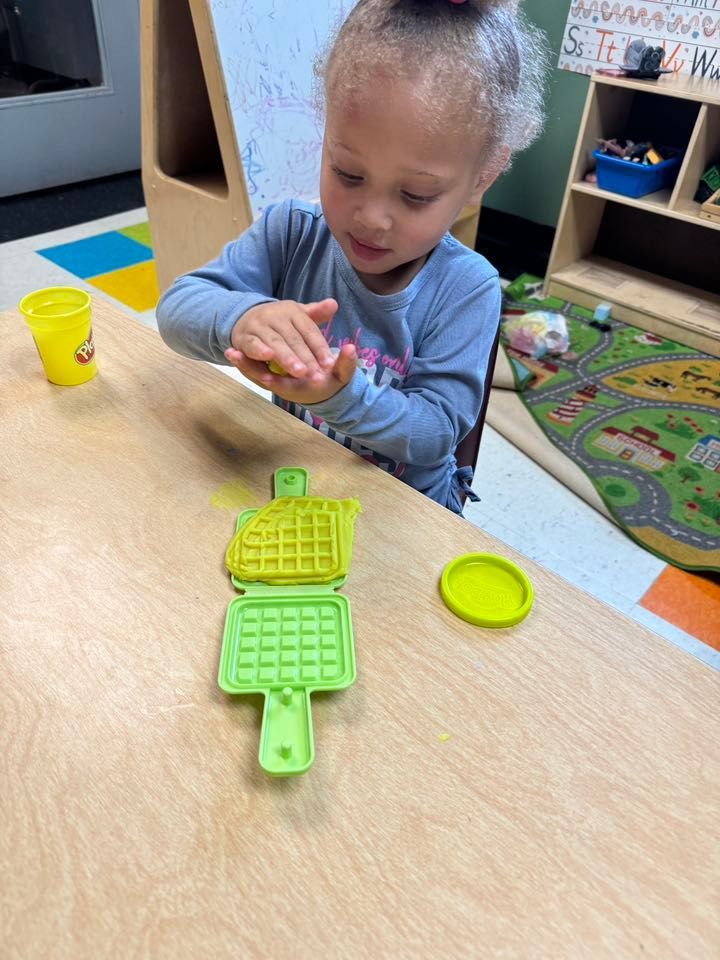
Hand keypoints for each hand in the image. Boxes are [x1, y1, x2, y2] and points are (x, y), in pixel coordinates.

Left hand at [224, 343, 357, 404]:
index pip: (285, 384)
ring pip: (256, 375)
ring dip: (242, 365)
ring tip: (230, 353)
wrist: (323, 387)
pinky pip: (255, 369)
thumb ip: (346, 363)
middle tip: (235, 355)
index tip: (262, 371)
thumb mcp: (342, 375)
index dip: (273, 378)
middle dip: (251, 368)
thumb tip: (351, 349)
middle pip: (264, 379)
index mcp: (302, 388)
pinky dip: (244, 362)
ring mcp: (276, 381)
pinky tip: (232, 350)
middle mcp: (285, 387)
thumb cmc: (332, 381)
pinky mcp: (270, 374)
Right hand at [230, 298, 336, 377]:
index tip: (330, 364)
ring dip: (288, 358)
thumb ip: (315, 314)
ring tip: (300, 373)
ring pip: (276, 343)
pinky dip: (259, 350)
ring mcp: (259, 325)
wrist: (244, 317)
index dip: (320, 347)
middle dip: (307, 358)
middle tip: (319, 376)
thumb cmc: (278, 322)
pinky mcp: (244, 337)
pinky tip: (268, 357)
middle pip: (294, 339)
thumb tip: (334, 304)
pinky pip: (253, 344)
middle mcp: (276, 316)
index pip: (309, 330)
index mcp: (292, 311)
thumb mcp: (297, 316)